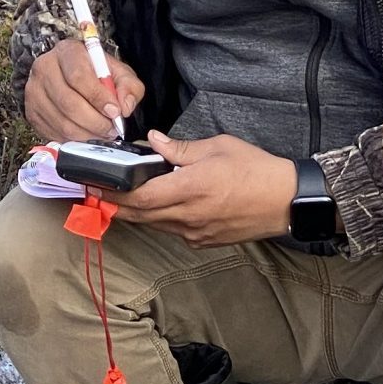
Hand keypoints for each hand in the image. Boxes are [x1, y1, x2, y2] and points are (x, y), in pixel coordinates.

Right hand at [24, 39, 144, 141]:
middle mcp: (44, 68)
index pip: (78, 77)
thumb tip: (125, 107)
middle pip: (68, 102)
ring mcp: (34, 91)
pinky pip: (54, 133)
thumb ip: (129, 87)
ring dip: (86, 134)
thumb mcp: (119, 72)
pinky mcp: (31, 112)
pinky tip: (88, 137)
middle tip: (112, 130)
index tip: (115, 112)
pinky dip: (74, 140)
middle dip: (95, 122)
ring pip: (61, 122)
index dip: (98, 98)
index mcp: (67, 52)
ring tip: (103, 135)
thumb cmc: (96, 73)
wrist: (68, 75)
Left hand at [107, 132, 298, 246]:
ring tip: (123, 197)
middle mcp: (189, 216)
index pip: (140, 197)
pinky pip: (172, 231)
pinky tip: (160, 206)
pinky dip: (160, 219)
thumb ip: (181, 148)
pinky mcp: (203, 242)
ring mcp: (195, 232)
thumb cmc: (256, 170)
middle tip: (98, 193)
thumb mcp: (218, 147)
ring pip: (154, 225)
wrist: (287, 202)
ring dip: (136, 213)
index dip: (113, 194)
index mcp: (191, 188)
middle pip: (140, 216)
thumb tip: (154, 141)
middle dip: (115, 205)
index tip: (96, 185)